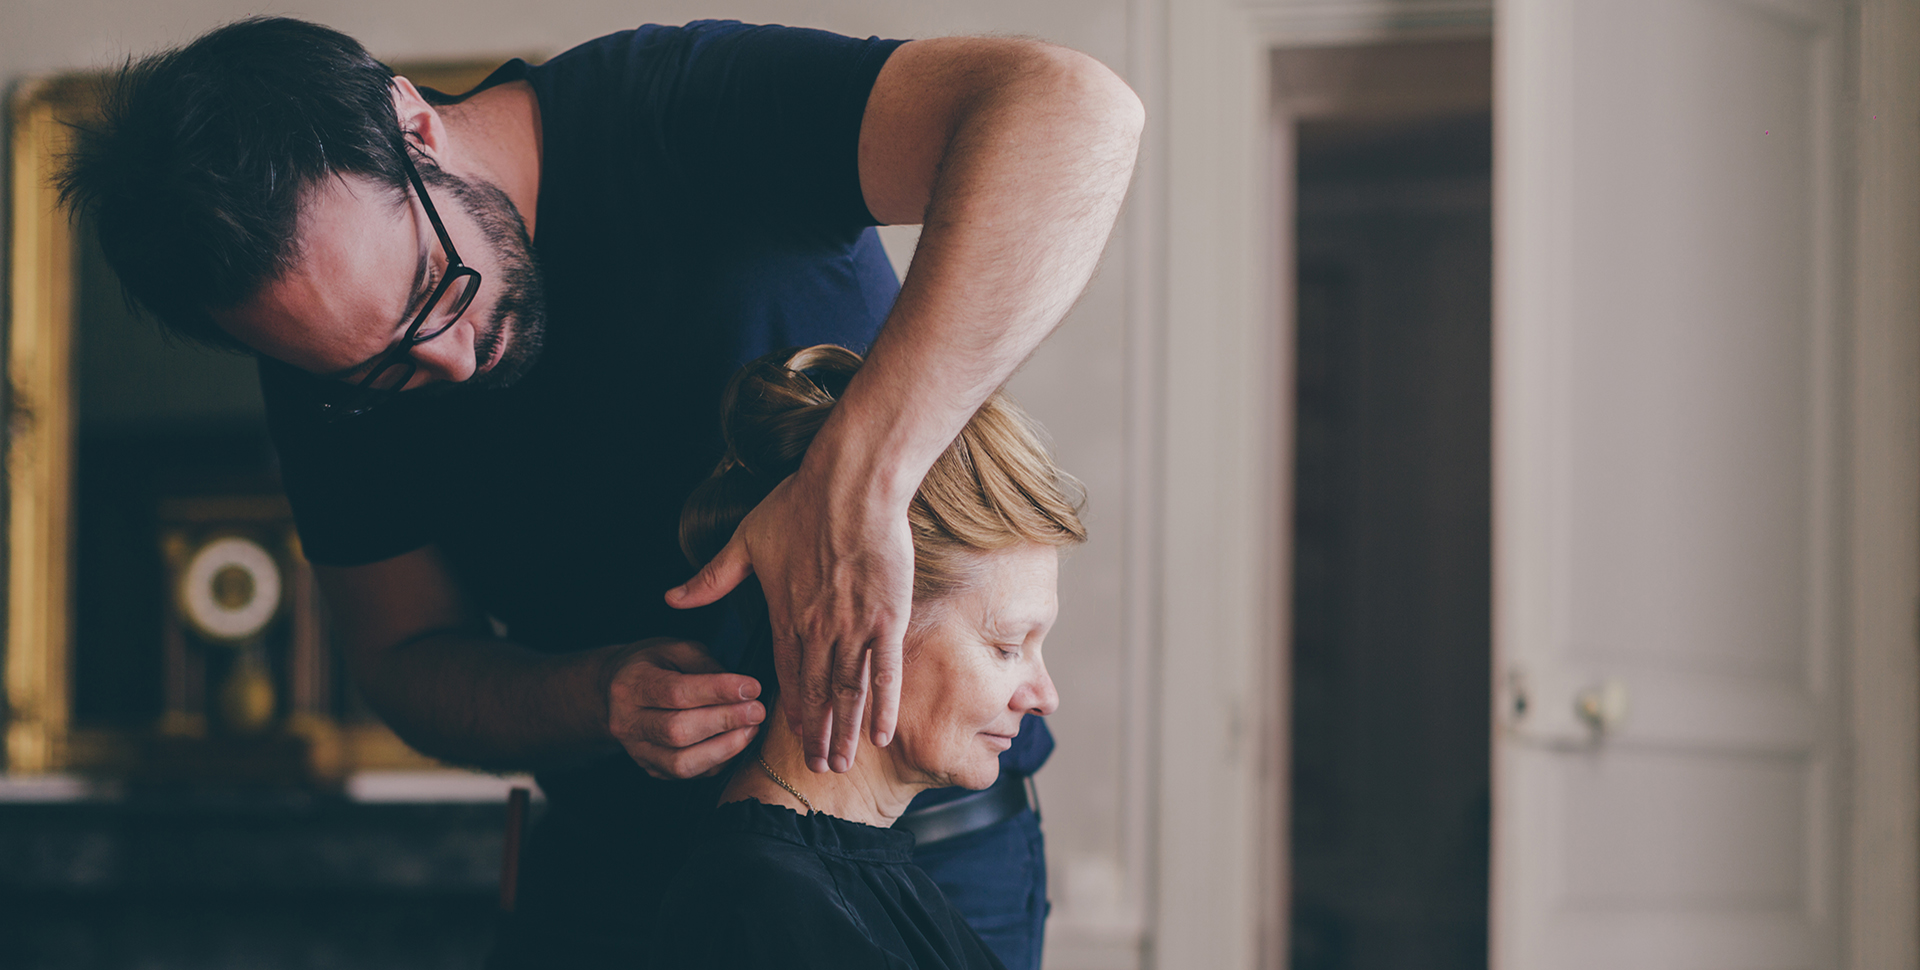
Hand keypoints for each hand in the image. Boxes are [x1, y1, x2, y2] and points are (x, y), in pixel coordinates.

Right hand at [603, 638, 764, 778]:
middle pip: (678, 731)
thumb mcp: (676, 649)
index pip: (676, 693)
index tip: (751, 687)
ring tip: (751, 730)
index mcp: (631, 684)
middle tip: (757, 711)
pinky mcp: (650, 768)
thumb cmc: (652, 664)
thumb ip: (705, 665)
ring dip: (724, 748)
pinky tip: (735, 743)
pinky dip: (716, 762)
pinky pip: (686, 775)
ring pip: (681, 762)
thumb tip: (741, 689)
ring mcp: (636, 750)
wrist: (616, 690)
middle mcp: (627, 722)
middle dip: (724, 721)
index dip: (718, 691)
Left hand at [666, 464, 912, 774]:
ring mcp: (853, 628)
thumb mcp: (744, 540)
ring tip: (843, 762)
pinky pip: (885, 672)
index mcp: (785, 615)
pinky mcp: (887, 619)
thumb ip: (711, 578)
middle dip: (817, 735)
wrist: (850, 486)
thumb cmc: (800, 504)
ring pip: (848, 693)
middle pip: (816, 694)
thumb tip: (671, 598)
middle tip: (819, 769)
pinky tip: (882, 734)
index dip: (790, 709)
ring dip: (845, 732)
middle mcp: (817, 631)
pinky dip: (883, 705)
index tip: (793, 735)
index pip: (785, 674)